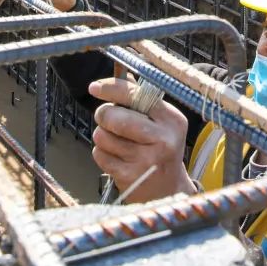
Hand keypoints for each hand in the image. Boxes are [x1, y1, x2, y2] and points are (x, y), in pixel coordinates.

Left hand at [89, 77, 194, 203]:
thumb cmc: (161, 151)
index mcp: (172, 120)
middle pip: (115, 117)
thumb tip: (122, 73)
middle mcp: (163, 139)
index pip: (137, 95)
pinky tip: (117, 158)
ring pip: (103, 135)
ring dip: (103, 136)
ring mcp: (146, 160)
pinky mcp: (130, 176)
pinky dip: (102, 154)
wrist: (168, 192)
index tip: (94, 87)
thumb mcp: (161, 124)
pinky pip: (100, 155)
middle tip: (106, 118)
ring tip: (117, 142)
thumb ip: (142, 100)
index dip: (111, 88)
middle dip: (104, 115)